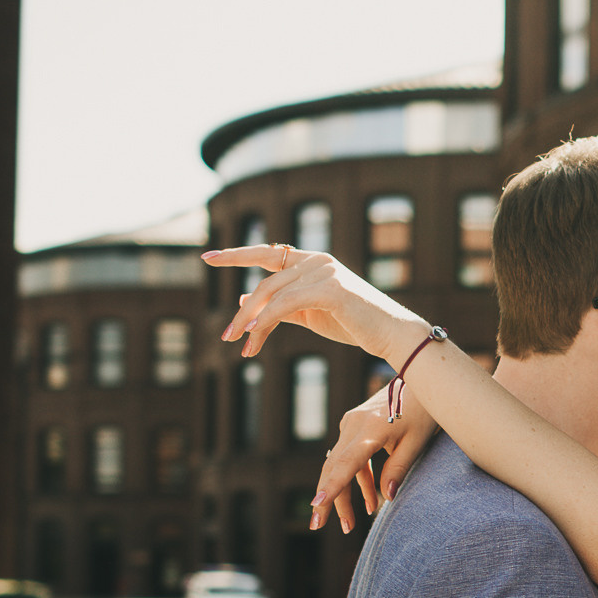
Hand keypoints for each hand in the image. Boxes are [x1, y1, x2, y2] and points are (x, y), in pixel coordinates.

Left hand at [204, 244, 416, 358]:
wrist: (391, 335)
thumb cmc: (354, 325)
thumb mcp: (310, 315)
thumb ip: (280, 306)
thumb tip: (244, 299)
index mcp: (312, 262)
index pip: (267, 254)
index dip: (236, 255)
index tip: (207, 257)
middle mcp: (316, 260)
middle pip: (265, 284)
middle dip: (243, 312)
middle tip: (225, 336)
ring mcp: (324, 271)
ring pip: (272, 296)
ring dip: (251, 323)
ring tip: (238, 344)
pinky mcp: (330, 288)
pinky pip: (287, 305)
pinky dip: (267, 321)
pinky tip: (255, 337)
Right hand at [312, 387, 437, 531]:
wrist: (416, 376)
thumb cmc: (422, 410)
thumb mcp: (417, 442)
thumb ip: (399, 469)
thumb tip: (386, 498)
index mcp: (372, 430)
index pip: (347, 463)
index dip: (332, 486)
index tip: (317, 505)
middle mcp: (354, 425)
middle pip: (334, 467)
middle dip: (328, 499)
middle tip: (318, 526)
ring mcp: (351, 423)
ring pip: (339, 464)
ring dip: (344, 493)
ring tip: (350, 524)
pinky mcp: (353, 425)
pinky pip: (349, 456)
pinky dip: (357, 479)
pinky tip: (369, 502)